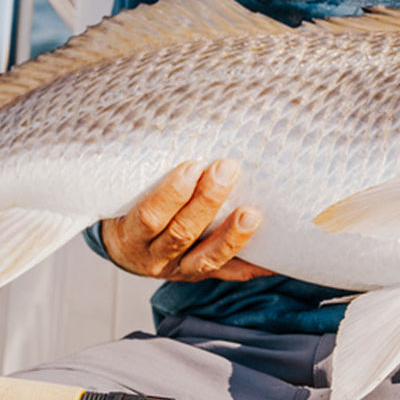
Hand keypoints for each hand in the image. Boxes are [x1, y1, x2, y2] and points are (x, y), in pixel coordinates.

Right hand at [100, 159, 272, 282]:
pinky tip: (274, 258)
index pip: (149, 217)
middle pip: (182, 234)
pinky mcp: (203, 274)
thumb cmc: (129, 210)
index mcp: (130, 236)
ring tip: (252, 214)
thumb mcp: (125, 195)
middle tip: (227, 169)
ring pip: (207, 258)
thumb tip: (180, 124)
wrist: (127, 250)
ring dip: (232, 235)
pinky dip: (254, 265)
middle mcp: (154, 259)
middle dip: (207, 201)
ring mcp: (180, 270)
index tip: (192, 165)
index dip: (171, 194)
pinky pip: (230, 273)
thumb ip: (147, 173)